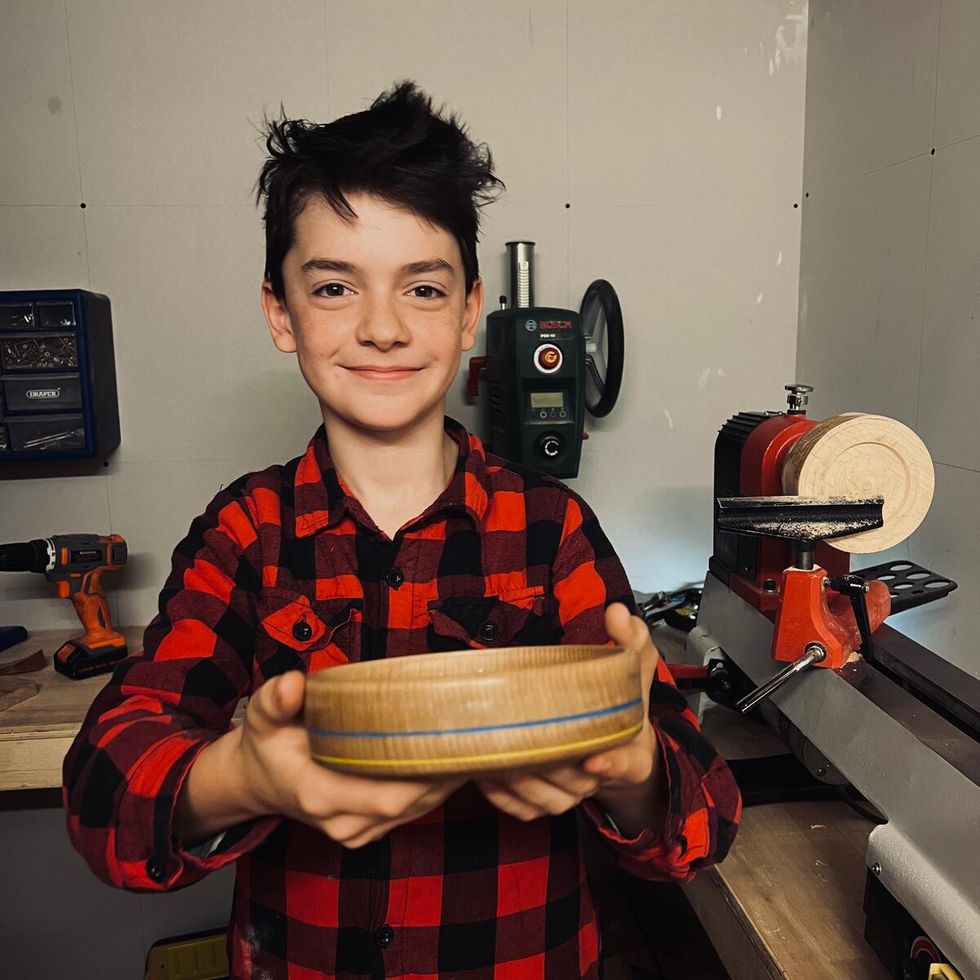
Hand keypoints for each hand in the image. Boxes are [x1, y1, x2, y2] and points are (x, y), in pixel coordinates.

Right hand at [238, 671, 461, 847]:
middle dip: (443, 774)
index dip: (424, 774)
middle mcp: (341, 821)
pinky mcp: (368, 829)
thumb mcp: (263, 717)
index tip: (451, 742)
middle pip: (409, 804)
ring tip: (471, 745)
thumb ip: (276, 700)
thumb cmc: (268, 744)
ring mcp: (355, 831)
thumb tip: (293, 683)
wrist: (259, 781)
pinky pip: (409, 813)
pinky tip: (451, 762)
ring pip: (415, 812)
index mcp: (318, 794)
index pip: (385, 796)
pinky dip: (433, 790)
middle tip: (472, 736)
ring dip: (444, 782)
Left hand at [476, 603, 662, 826]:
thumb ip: (631, 641)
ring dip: (513, 778)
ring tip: (490, 749)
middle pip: (570, 783)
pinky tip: (483, 770)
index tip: (594, 760)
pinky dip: (501, 796)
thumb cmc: (622, 711)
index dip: (611, 763)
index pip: (625, 763)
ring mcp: (571, 795)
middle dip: (542, 763)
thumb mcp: (635, 671)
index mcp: (630, 752)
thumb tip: (615, 612)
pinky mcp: (546, 804)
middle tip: (514, 736)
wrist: (620, 752)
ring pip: (540, 799)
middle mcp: (598, 779)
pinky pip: (522, 809)